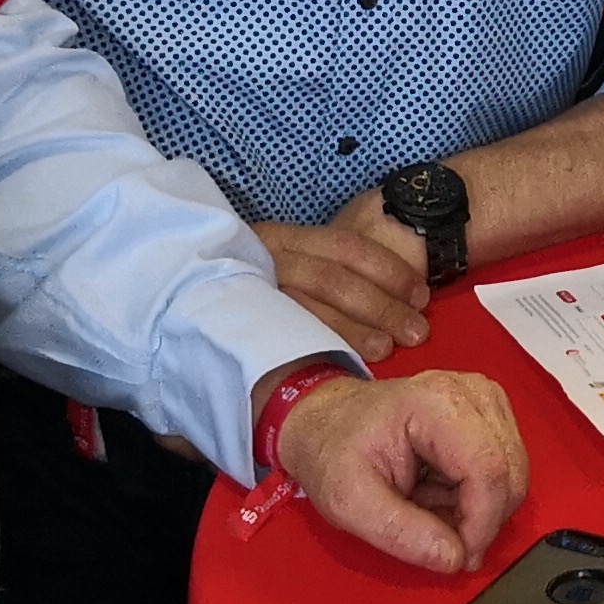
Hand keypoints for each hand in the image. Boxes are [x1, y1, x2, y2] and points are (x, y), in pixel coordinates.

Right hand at [258, 201, 429, 363]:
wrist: (182, 299)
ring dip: (355, 333)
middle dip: (380, 306)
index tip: (420, 294)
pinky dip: (321, 350)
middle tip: (417, 331)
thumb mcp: (288, 264)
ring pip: (309, 311)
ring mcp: (249, 294)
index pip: (344, 246)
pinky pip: (287, 340)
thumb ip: (328, 271)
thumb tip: (399, 292)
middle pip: (331, 280)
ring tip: (388, 349)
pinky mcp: (241, 326)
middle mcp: (264, 261)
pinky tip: (349, 365)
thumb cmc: (259, 288)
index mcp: (282, 238)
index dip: (388, 269)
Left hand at [274, 370, 528, 575]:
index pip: (488, 469)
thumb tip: (454, 559)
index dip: (482, 523)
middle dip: (482, 520)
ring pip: (513, 474)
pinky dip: (479, 495)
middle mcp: (472, 392)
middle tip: (438, 537)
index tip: (460, 558)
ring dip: (479, 508)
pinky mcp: (490, 413)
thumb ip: (400, 533)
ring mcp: (485, 400)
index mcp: (436, 403)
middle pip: (510, 472)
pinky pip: (506, 469)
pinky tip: (442, 493)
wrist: (328, 423)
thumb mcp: (349, 501)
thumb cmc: (333, 453)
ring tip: (430, 506)